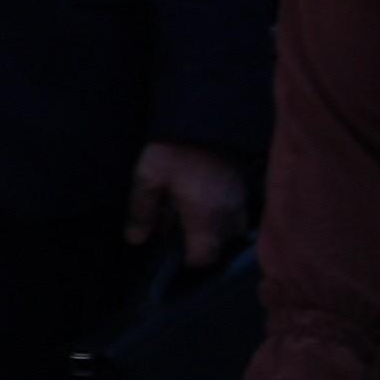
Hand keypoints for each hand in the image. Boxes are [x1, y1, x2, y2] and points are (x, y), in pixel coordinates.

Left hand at [131, 141, 253, 267]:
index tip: (172, 252)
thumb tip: (136, 239)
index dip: (187, 261)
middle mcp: (228, 214)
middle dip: (195, 242)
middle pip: (216, 247)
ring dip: (206, 228)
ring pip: (227, 232)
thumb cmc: (174, 149)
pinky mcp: (243, 190)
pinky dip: (217, 215)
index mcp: (204, 216)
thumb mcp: (148, 178)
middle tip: (172, 222)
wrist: (204, 118)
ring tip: (184, 208)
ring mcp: (239, 202)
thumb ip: (142, 212)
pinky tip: (199, 199)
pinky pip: (234, 215)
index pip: (203, 257)